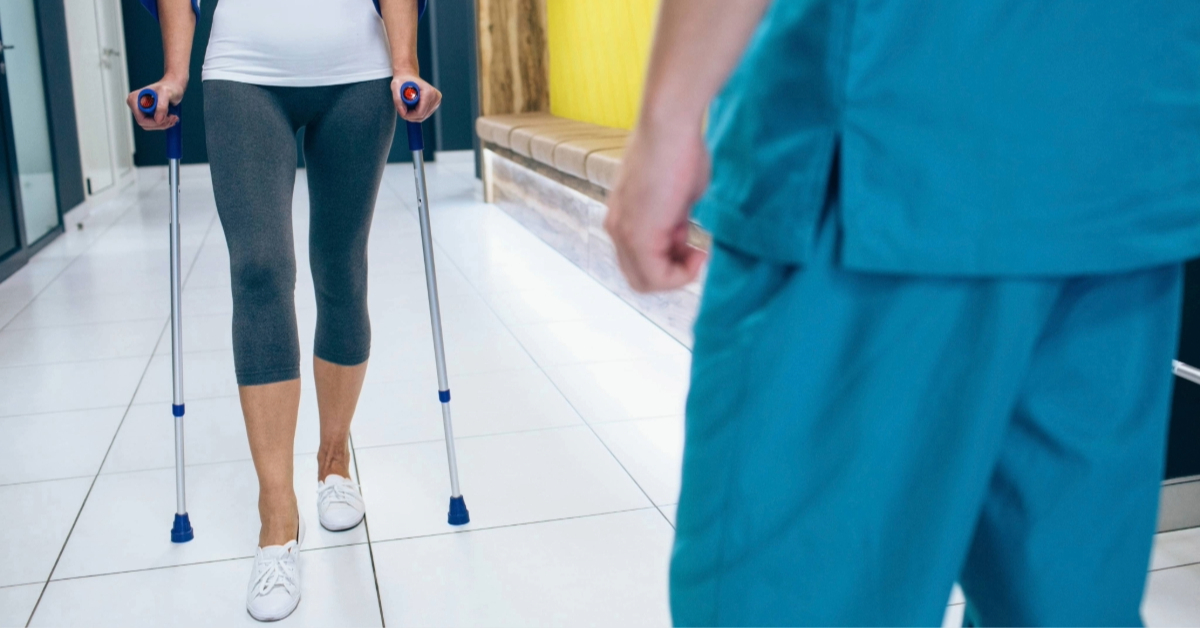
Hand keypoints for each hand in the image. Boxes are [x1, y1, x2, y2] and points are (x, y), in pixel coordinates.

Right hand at [127, 76, 186, 130]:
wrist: (174, 86)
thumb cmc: (169, 87)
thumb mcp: (166, 93)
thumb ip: (162, 106)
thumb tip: (158, 120)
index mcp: (134, 99)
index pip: (141, 120)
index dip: (155, 122)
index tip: (168, 117)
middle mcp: (135, 105)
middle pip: (145, 124)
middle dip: (161, 124)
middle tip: (173, 117)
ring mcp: (140, 110)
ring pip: (150, 126)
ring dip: (164, 124)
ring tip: (173, 116)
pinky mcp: (147, 114)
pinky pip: (154, 125)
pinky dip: (164, 123)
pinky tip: (171, 117)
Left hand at [392, 75, 441, 122]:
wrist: (409, 77)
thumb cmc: (403, 81)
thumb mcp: (395, 87)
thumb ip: (397, 100)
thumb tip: (403, 113)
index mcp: (428, 92)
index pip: (420, 112)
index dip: (409, 115)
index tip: (402, 112)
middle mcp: (435, 96)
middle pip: (422, 116)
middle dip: (411, 116)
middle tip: (403, 109)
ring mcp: (437, 100)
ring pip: (424, 116)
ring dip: (414, 115)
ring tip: (407, 106)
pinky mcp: (436, 103)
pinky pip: (425, 114)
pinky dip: (417, 113)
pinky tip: (413, 106)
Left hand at [605, 122, 709, 292]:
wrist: (669, 125)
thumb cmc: (679, 148)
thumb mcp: (678, 195)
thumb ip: (674, 220)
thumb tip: (681, 231)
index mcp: (623, 217)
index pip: (641, 262)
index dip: (672, 261)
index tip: (693, 241)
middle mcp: (616, 228)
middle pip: (641, 277)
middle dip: (674, 272)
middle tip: (697, 251)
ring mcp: (623, 233)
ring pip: (646, 281)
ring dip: (678, 274)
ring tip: (697, 249)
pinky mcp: (636, 235)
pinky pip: (656, 277)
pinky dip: (681, 274)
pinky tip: (699, 252)